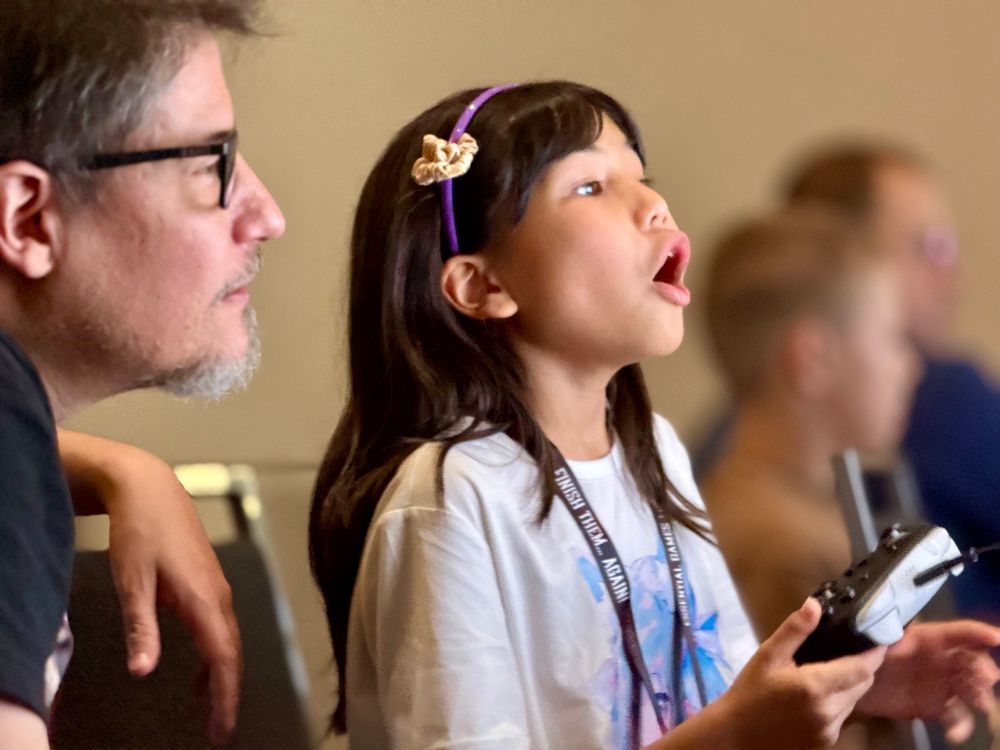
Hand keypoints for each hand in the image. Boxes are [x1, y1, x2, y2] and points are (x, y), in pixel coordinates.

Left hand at [59, 431, 241, 745]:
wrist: (150, 488)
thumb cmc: (140, 529)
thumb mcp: (131, 580)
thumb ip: (140, 627)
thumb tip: (144, 671)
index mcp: (203, 598)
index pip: (223, 658)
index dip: (226, 697)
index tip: (221, 729)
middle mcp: (217, 595)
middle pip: (232, 654)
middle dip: (229, 696)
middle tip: (220, 732)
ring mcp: (216, 588)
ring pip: (228, 642)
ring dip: (223, 678)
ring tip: (213, 713)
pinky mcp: (208, 584)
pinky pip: (220, 628)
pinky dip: (215, 656)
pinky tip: (201, 674)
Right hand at [716, 598, 885, 748]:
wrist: (736, 735)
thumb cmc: (750, 692)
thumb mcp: (768, 655)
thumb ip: (794, 630)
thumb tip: (814, 605)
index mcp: (815, 686)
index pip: (862, 669)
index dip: (874, 654)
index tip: (879, 639)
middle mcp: (829, 711)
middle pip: (863, 685)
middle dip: (863, 666)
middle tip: (854, 650)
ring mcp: (830, 730)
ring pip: (855, 701)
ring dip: (852, 685)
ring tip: (835, 670)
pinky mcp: (826, 742)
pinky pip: (843, 716)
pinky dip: (840, 701)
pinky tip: (821, 693)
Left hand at [856, 619, 999, 723]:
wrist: (853, 683)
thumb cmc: (866, 654)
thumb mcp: (876, 641)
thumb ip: (888, 635)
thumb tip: (894, 628)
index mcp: (928, 639)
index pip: (959, 633)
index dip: (978, 633)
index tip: (996, 638)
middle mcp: (941, 660)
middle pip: (972, 662)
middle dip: (983, 668)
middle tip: (987, 679)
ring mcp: (942, 684)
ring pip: (971, 689)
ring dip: (979, 695)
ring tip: (979, 704)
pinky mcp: (937, 706)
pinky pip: (956, 716)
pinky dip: (960, 725)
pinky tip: (954, 733)